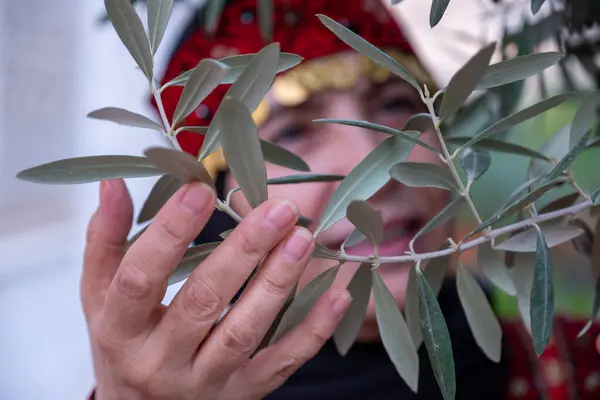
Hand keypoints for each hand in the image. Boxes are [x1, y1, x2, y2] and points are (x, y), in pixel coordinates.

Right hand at [81, 179, 350, 399]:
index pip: (140, 278)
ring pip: (244, 333)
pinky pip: (282, 362)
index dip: (169, 233)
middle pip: (203, 302)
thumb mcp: (98, 295)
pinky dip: (312, 329)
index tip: (201, 189)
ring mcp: (206, 381)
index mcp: (119, 329)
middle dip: (243, 252)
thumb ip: (105, 241)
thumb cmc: (122, 342)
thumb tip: (114, 185)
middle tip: (279, 209)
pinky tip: (337, 294)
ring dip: (277, 283)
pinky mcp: (243, 392)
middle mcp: (160, 361)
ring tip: (303, 238)